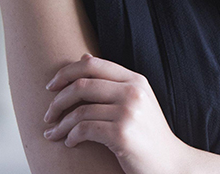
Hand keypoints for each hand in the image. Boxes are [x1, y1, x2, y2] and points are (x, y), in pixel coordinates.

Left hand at [42, 53, 189, 173]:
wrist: (171, 164)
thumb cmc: (149, 134)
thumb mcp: (137, 100)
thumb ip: (113, 80)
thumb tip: (84, 56)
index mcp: (135, 80)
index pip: (93, 64)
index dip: (66, 72)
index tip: (51, 86)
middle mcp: (133, 92)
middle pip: (82, 85)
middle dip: (58, 100)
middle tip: (48, 114)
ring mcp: (128, 112)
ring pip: (80, 110)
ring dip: (61, 123)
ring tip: (54, 132)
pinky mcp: (122, 134)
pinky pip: (84, 129)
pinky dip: (71, 136)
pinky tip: (70, 142)